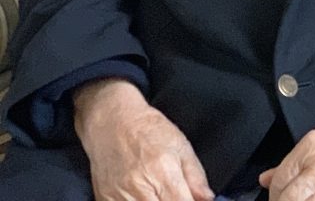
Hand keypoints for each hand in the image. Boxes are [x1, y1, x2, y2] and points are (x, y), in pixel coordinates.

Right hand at [73, 78, 214, 200]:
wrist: (112, 122)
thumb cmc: (149, 130)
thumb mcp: (182, 146)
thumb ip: (196, 177)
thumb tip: (208, 199)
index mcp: (163, 171)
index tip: (191, 198)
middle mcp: (140, 187)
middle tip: (175, 194)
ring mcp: (119, 196)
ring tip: (158, 191)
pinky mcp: (105, 199)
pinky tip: (143, 194)